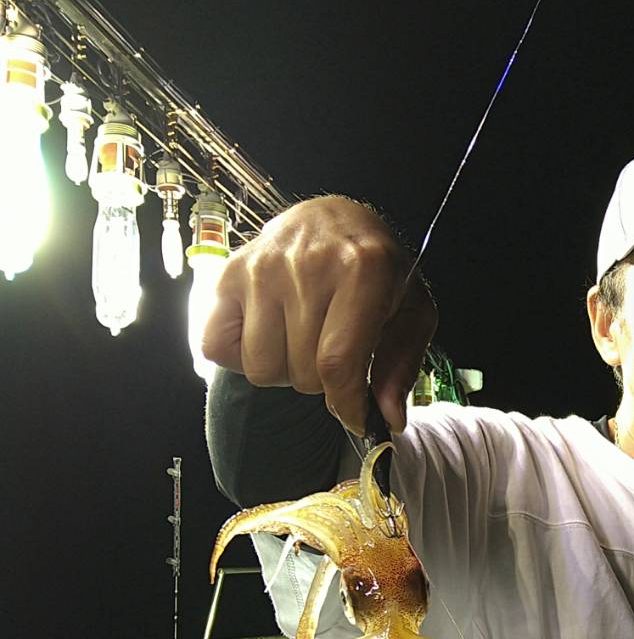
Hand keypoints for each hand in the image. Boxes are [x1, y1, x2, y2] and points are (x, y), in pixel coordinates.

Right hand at [201, 195, 437, 433]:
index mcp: (362, 270)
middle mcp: (305, 264)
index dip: (347, 405)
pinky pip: (217, 347)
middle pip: (303, 373)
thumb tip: (389, 419)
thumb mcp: (412, 311)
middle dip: (323, 381)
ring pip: (262, 368)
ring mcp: (260, 268)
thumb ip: (403, 366)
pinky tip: (269, 333)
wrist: (334, 219)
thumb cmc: (378, 271)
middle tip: (332, 350)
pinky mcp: (227, 274)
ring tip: (302, 339)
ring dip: (285, 369)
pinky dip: (241, 355)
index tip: (356, 418)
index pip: (338, 364)